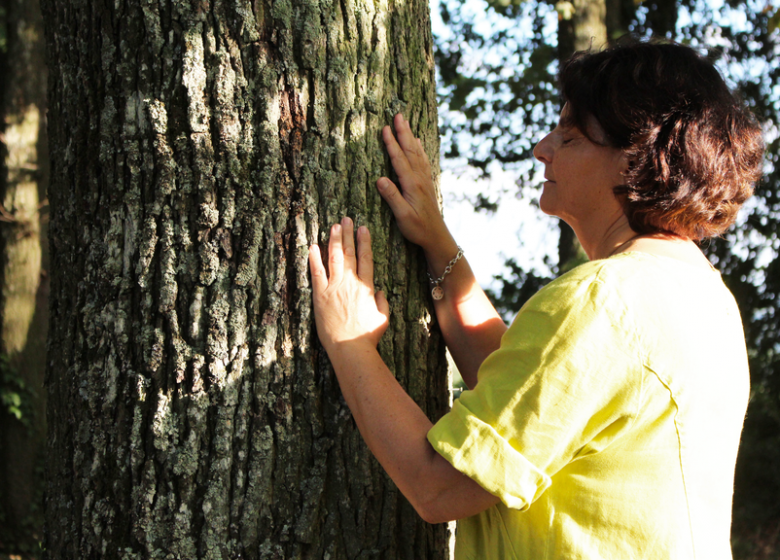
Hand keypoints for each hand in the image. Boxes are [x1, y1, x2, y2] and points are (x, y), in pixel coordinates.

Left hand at [310, 217, 389, 352]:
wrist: (350, 347)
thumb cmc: (367, 336)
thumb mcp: (383, 318)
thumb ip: (382, 302)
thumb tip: (379, 292)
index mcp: (366, 287)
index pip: (366, 258)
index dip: (364, 242)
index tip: (363, 228)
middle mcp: (350, 283)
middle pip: (350, 253)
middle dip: (348, 234)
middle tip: (347, 219)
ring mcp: (334, 287)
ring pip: (334, 258)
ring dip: (334, 240)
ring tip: (334, 226)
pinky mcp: (320, 295)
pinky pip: (316, 273)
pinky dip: (314, 259)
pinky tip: (313, 246)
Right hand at [378, 114, 450, 250]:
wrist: (436, 235)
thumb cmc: (418, 228)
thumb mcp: (402, 216)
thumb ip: (392, 197)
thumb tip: (380, 179)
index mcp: (412, 184)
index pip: (399, 159)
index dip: (391, 143)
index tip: (385, 128)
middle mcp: (419, 178)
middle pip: (410, 150)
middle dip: (403, 132)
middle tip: (398, 115)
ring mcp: (425, 179)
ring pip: (417, 153)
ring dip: (410, 136)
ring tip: (406, 122)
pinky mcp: (427, 183)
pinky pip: (422, 160)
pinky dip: (419, 148)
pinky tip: (418, 143)